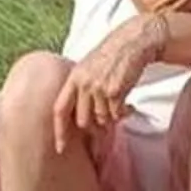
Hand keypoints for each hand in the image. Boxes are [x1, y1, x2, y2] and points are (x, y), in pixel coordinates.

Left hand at [52, 16, 165, 147]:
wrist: (132, 42)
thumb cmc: (111, 56)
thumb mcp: (87, 69)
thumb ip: (80, 89)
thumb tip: (81, 119)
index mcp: (73, 78)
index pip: (60, 109)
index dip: (59, 131)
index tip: (60, 148)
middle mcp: (83, 83)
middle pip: (82, 121)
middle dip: (94, 127)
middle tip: (106, 124)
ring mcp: (98, 87)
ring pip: (102, 119)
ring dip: (112, 118)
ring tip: (121, 107)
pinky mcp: (115, 91)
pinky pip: (116, 114)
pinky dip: (123, 114)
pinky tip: (129, 105)